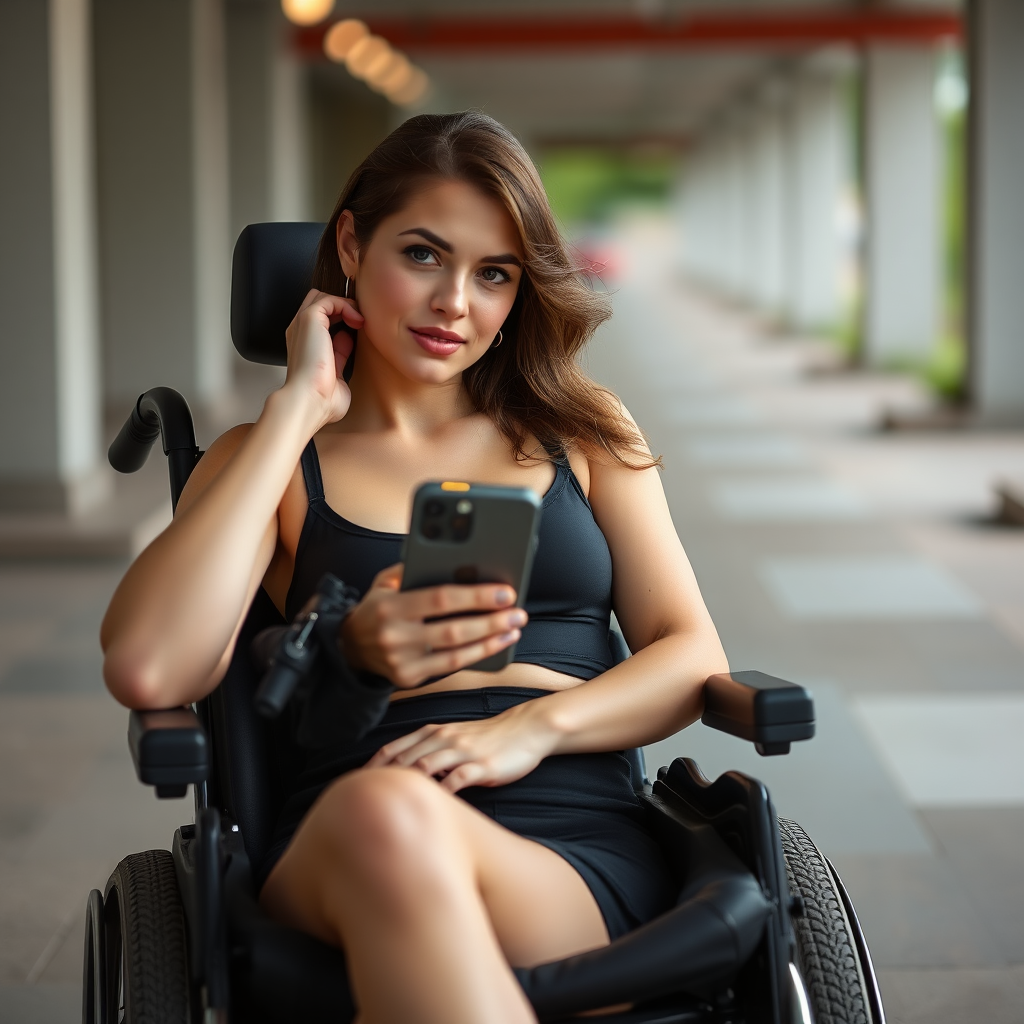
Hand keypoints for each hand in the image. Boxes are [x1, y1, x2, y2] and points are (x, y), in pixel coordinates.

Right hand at [282, 289, 364, 427]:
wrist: (310, 402)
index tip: (359, 332)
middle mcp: (300, 333)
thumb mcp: (337, 375)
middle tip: (359, 322)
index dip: (342, 320)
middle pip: (318, 303)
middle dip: (341, 306)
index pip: (321, 321)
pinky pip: (328, 299)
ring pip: (322, 297)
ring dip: (345, 304)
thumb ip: (341, 357)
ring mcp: (302, 325)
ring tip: (359, 321)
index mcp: (304, 346)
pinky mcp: (308, 319)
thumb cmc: (322, 400)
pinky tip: (357, 321)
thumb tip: (348, 339)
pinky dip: (346, 305)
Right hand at [340, 564, 528, 688]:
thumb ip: (412, 568)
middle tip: (518, 612)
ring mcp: (401, 661)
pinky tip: (495, 645)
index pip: (441, 598)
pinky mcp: (408, 679)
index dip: (476, 595)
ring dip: (490, 641)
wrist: (347, 649)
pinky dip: (475, 656)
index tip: (504, 592)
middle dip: (492, 621)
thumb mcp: (384, 583)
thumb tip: (453, 559)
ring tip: (513, 629)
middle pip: (454, 629)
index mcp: (391, 605)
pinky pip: (449, 667)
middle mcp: (395, 635)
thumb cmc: (376, 609)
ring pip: (456, 653)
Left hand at [367, 700, 560, 791]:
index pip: (394, 749)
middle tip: (364, 803)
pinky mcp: (482, 765)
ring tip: (389, 807)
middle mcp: (444, 738)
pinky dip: (441, 793)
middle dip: (381, 780)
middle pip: (403, 758)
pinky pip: (456, 779)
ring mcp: (463, 751)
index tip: (355, 787)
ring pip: (425, 765)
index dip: (372, 768)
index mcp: (434, 732)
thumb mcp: (456, 737)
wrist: (527, 728)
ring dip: (406, 785)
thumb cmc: (490, 738)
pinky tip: (431, 809)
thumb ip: (432, 750)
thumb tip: (406, 775)